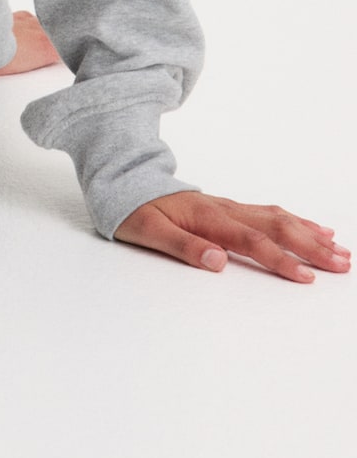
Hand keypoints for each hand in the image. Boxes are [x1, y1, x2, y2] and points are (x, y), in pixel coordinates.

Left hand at [114, 190, 350, 281]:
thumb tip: (217, 261)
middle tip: (341, 264)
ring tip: (339, 249)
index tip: (306, 276)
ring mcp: (228, 207)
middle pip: (275, 227)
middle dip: (310, 246)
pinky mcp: (229, 208)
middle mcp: (224, 210)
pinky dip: (295, 221)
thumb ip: (182, 246)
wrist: (123, 181)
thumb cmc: (132, 209)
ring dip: (309, 233)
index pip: (251, 241)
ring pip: (277, 217)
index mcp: (207, 218)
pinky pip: (269, 213)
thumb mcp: (146, 231)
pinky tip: (313, 228)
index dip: (280, 259)